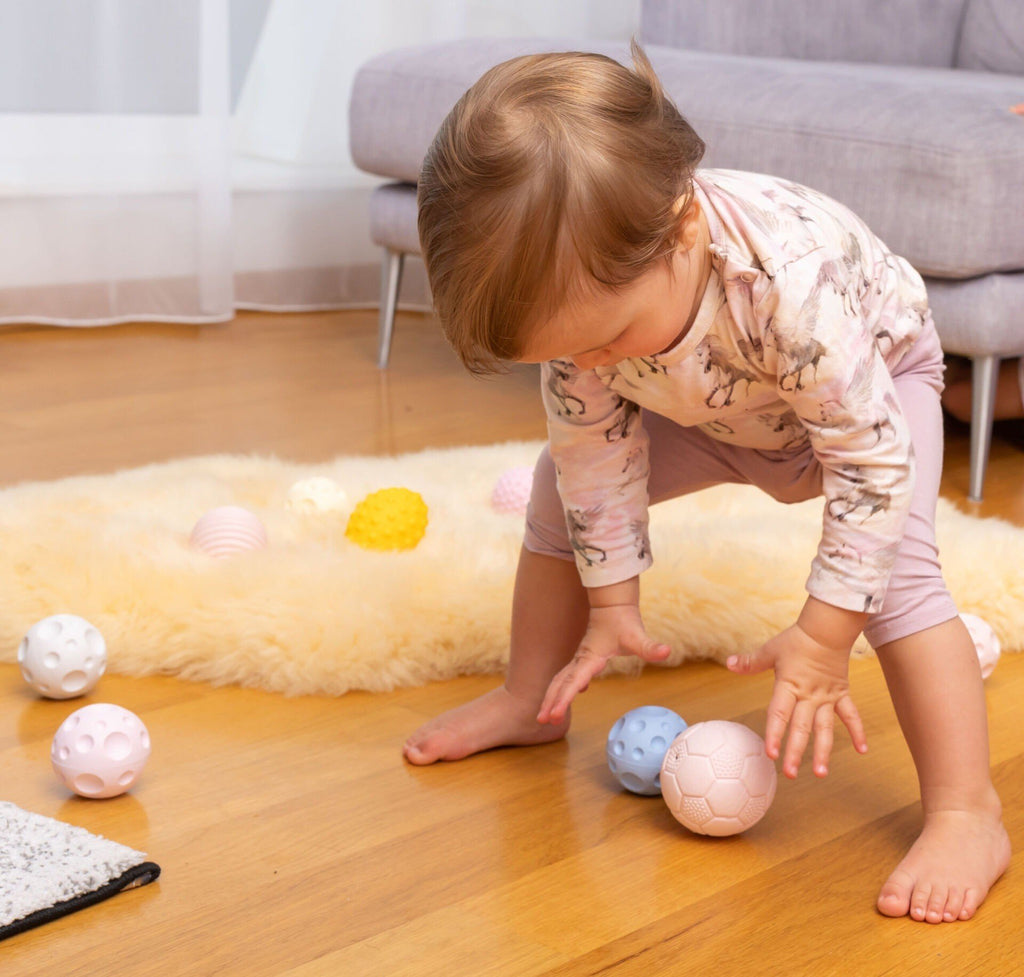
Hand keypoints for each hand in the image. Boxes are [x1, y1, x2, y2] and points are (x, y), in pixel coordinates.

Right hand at [537, 603, 670, 723]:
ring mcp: (580, 657)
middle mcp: (581, 659)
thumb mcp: (637, 636)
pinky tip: (568, 694)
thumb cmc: (622, 619)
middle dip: (550, 701)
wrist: (612, 602)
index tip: (554, 714)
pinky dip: (561, 687)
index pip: (573, 682)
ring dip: (551, 695)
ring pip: (560, 679)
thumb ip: (650, 647)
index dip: (563, 699)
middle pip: (560, 683)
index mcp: (590, 658)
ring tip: (545, 714)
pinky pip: (567, 675)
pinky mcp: (584, 657)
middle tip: (542, 720)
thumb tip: (666, 651)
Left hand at [727, 611, 866, 778]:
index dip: (774, 733)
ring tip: (820, 774)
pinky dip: (858, 731)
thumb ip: (750, 662)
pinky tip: (862, 751)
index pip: (780, 713)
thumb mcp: (770, 650)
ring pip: (825, 728)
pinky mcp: (841, 693)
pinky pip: (851, 715)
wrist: (827, 629)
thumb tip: (729, 663)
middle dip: (795, 751)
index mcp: (789, 685)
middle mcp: (809, 695)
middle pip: (802, 727)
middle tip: (789, 774)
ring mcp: (827, 697)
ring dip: (823, 751)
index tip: (770, 753)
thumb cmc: (797, 640)